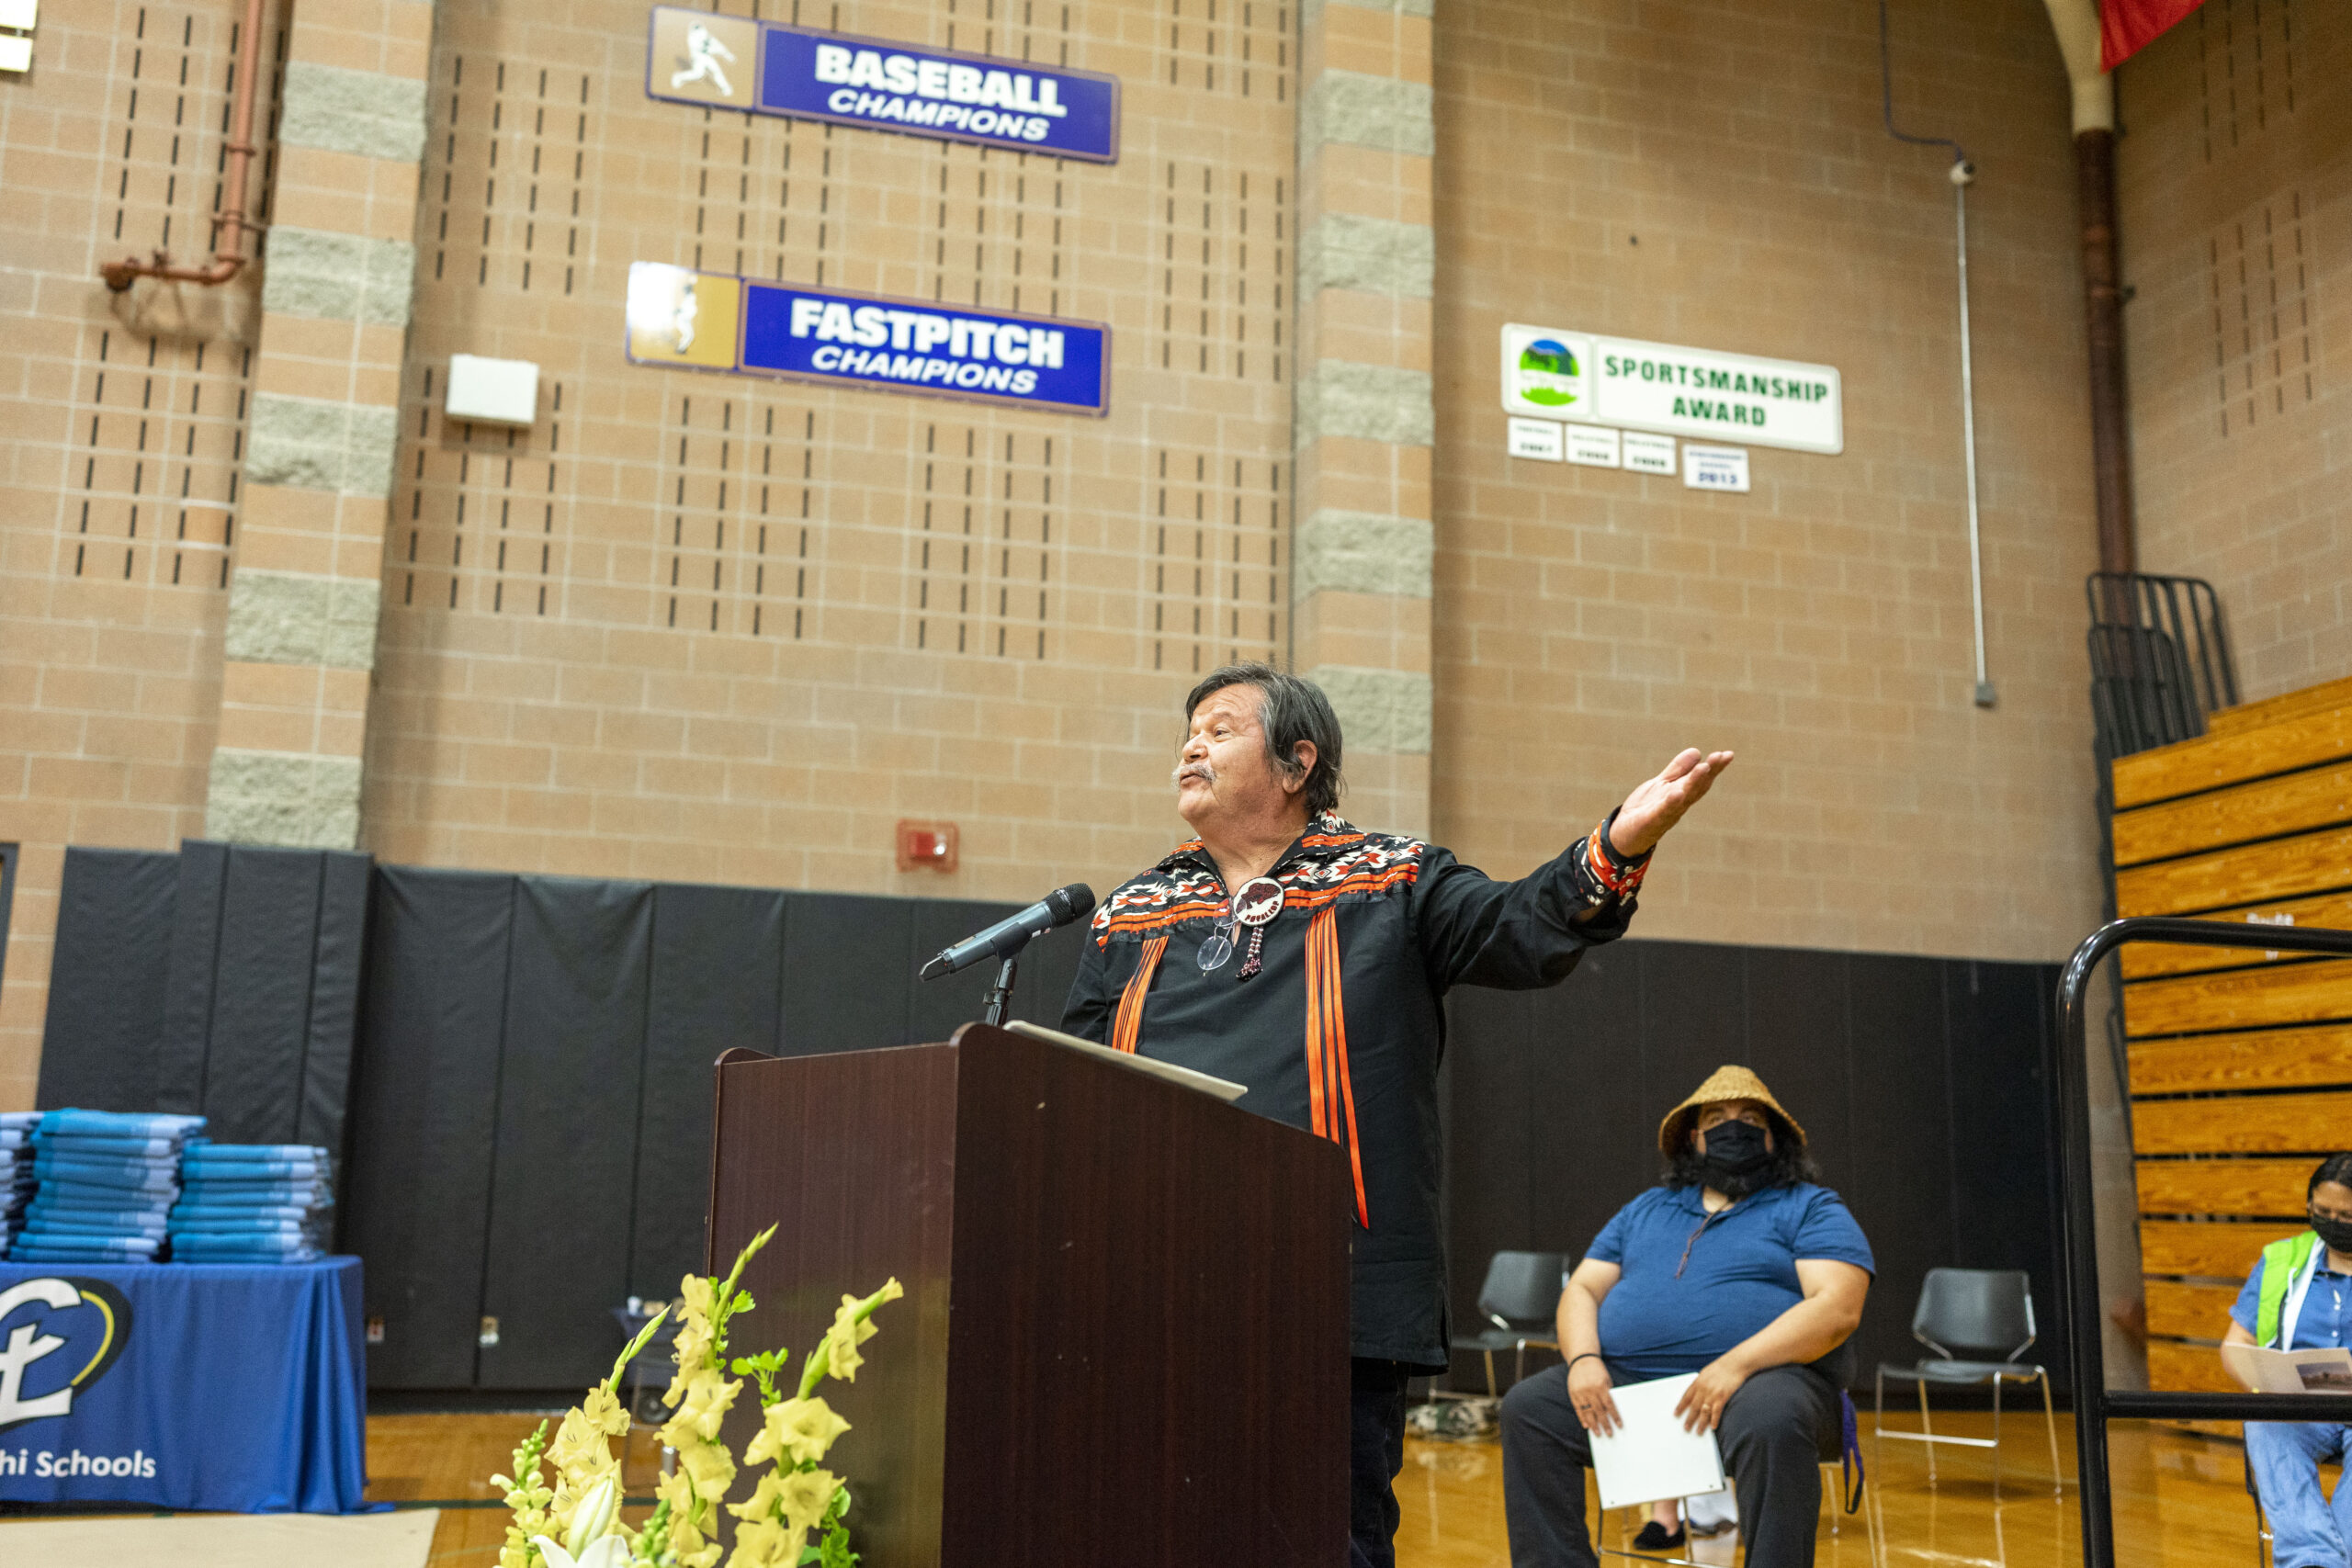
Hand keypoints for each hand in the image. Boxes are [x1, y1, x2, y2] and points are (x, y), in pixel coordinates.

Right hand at [1567, 1356, 1621, 1434]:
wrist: (1582, 1358)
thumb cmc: (1597, 1370)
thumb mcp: (1606, 1379)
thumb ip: (1607, 1394)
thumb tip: (1610, 1411)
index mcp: (1600, 1386)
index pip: (1609, 1404)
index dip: (1615, 1416)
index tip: (1619, 1425)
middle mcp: (1590, 1390)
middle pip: (1599, 1410)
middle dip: (1604, 1423)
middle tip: (1609, 1434)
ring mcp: (1580, 1393)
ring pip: (1587, 1412)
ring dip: (1593, 1424)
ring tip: (1598, 1433)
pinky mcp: (1573, 1394)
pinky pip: (1578, 1409)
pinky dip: (1582, 1418)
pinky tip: (1586, 1425)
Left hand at [1610, 749, 1734, 856]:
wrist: (1624, 835)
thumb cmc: (1646, 809)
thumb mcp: (1661, 784)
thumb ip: (1677, 770)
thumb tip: (1696, 751)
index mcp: (1682, 794)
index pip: (1701, 780)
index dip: (1715, 768)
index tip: (1727, 755)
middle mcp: (1679, 804)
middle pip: (1697, 787)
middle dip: (1710, 772)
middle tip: (1721, 756)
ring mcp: (1666, 813)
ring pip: (1683, 797)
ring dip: (1694, 783)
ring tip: (1704, 767)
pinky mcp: (1651, 821)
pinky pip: (1662, 811)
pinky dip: (1670, 802)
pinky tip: (1677, 792)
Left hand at [1674, 1357, 1749, 1433]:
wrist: (1735, 1363)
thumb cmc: (1722, 1367)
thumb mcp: (1706, 1373)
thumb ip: (1700, 1384)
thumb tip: (1695, 1393)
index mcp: (1698, 1382)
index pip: (1686, 1397)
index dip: (1680, 1406)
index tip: (1676, 1414)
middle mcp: (1703, 1388)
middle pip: (1694, 1407)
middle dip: (1689, 1418)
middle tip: (1686, 1428)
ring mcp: (1713, 1393)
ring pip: (1704, 1411)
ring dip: (1701, 1423)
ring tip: (1698, 1431)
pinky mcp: (1723, 1396)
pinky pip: (1717, 1411)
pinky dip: (1714, 1420)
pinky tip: (1713, 1427)